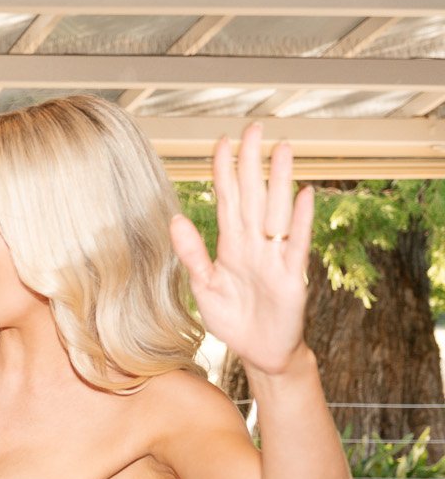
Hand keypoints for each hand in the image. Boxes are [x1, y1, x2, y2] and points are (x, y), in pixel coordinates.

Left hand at [170, 123, 314, 376]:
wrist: (260, 351)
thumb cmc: (233, 318)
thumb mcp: (204, 287)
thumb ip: (192, 254)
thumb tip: (174, 220)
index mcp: (230, 245)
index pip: (227, 199)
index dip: (224, 172)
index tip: (222, 141)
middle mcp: (254, 244)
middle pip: (253, 195)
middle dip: (252, 162)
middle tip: (254, 128)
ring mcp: (274, 257)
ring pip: (275, 211)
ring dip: (279, 180)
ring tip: (282, 148)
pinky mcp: (292, 276)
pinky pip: (295, 244)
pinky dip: (298, 221)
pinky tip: (304, 194)